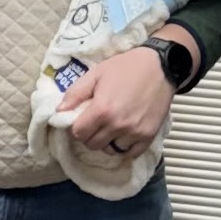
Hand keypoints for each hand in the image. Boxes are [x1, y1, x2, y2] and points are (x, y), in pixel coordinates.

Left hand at [57, 44, 176, 160]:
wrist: (161, 67)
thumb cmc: (126, 67)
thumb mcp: (96, 73)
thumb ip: (76, 93)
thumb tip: (59, 111)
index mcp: (101, 110)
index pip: (78, 134)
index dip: (77, 127)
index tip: (82, 120)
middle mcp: (117, 125)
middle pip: (92, 144)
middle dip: (90, 135)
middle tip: (96, 123)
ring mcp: (134, 132)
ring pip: (111, 150)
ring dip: (107, 142)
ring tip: (111, 128)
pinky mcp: (148, 136)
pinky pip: (131, 153)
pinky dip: (125, 147)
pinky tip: (124, 135)